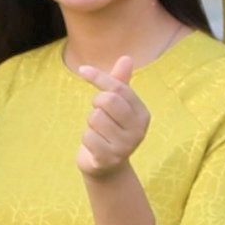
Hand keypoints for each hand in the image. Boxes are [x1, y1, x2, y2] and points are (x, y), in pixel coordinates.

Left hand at [73, 54, 149, 180]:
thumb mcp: (117, 106)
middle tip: (98, 114)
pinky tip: (95, 146)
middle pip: (107, 100)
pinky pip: (88, 137)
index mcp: (142, 114)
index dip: (98, 77)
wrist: (106, 166)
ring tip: (99, 133)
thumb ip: (120, 83)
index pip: (119, 88)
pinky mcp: (110, 159)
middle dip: (96, 104)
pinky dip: (86, 139)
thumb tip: (127, 58)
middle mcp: (138, 130)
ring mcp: (125, 146)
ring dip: (90, 125)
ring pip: (95, 118)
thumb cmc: (110, 129)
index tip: (82, 70)